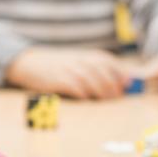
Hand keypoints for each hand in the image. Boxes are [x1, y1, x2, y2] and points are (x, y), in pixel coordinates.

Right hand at [6, 47, 128, 98]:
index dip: (121, 74)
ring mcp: (69, 69)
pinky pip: (76, 87)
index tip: (128, 85)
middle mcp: (79, 60)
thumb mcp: (79, 63)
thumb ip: (99, 71)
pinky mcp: (58, 79)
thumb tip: (126, 82)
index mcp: (87, 55)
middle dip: (113, 86)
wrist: (29, 63)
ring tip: (104, 101)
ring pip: (92, 81)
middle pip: (103, 73)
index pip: (110, 62)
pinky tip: (86, 98)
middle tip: (116, 97)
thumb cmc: (58, 67)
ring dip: (101, 92)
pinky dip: (84, 94)